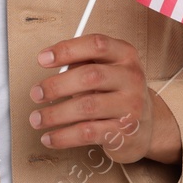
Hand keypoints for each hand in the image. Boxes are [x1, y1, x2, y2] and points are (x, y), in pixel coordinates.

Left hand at [30, 34, 180, 164]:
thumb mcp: (107, 71)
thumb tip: (50, 63)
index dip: (67, 49)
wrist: (146, 127)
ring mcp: (131, 106)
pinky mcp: (124, 132)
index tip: (42, 59)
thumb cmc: (117, 93)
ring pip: (87, 107)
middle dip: (57, 85)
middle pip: (90, 75)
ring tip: (37, 119)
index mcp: (125, 55)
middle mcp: (132, 78)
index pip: (96, 45)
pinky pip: (88, 133)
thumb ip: (82, 64)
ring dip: (55, 114)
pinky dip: (63, 136)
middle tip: (36, 93)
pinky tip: (49, 137)